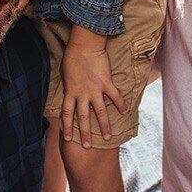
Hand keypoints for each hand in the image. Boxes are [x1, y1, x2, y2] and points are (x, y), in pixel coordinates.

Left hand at [60, 25, 126, 147]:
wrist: (84, 45)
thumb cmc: (72, 57)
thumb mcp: (66, 74)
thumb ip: (69, 86)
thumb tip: (69, 93)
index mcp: (70, 92)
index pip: (67, 113)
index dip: (67, 126)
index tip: (69, 138)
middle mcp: (82, 94)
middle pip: (83, 118)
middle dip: (85, 133)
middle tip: (87, 146)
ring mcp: (95, 89)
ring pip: (100, 112)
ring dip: (104, 126)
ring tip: (108, 137)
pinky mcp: (106, 83)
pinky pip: (115, 96)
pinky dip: (121, 104)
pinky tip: (126, 112)